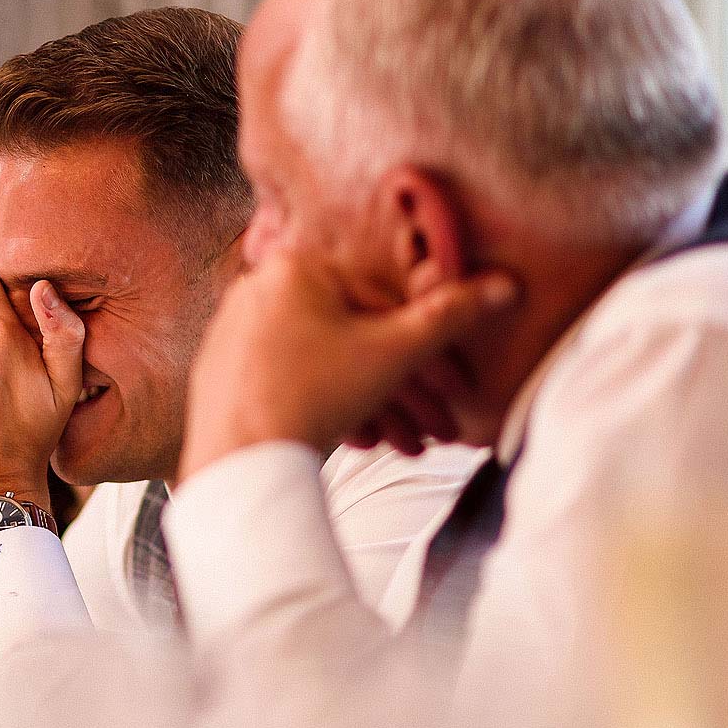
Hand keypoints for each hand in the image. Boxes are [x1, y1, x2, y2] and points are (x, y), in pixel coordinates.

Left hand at [179, 247, 517, 479]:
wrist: (238, 460)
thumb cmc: (314, 397)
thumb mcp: (396, 353)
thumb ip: (450, 317)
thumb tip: (505, 285)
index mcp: (298, 267)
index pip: (384, 305)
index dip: (431, 354)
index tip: (456, 393)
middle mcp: (258, 288)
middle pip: (354, 339)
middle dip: (405, 390)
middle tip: (436, 431)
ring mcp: (234, 330)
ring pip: (326, 365)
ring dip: (375, 406)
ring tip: (404, 448)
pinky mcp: (221, 371)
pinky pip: (290, 382)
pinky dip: (329, 408)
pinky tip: (361, 444)